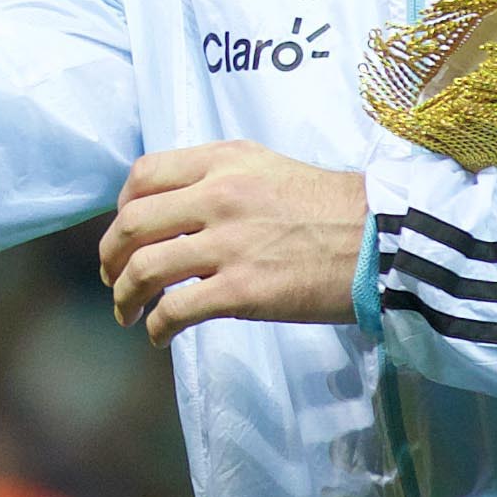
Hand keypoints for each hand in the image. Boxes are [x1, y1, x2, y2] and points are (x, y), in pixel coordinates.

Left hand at [98, 144, 368, 345]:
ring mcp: (229, 243)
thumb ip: (221, 179)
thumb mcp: (270, 168)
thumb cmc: (334, 209)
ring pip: (145, 269)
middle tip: (111, 278)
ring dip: (125, 296)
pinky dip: (156, 327)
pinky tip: (158, 335)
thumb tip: (175, 208)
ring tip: (127, 312)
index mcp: (225, 161)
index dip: (121, 207)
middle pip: (133, 224)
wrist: (386, 242)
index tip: (123, 231)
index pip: (144, 174)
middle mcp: (219, 195)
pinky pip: (175, 310)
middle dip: (110, 257)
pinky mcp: (242, 290)